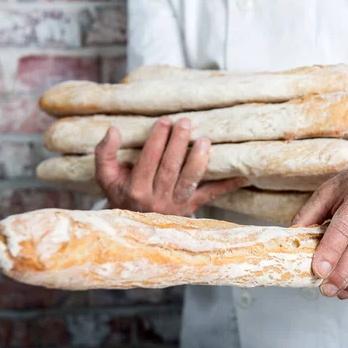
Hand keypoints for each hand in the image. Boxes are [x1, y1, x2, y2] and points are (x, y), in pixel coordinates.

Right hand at [94, 117, 246, 215]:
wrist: (132, 227)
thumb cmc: (121, 193)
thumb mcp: (106, 176)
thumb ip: (105, 153)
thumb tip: (113, 130)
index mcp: (135, 190)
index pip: (148, 160)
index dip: (157, 140)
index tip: (165, 121)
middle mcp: (157, 199)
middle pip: (170, 169)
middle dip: (179, 144)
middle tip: (186, 123)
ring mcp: (177, 205)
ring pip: (190, 182)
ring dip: (199, 161)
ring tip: (206, 141)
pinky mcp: (192, 207)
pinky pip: (211, 195)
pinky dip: (227, 185)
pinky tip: (242, 175)